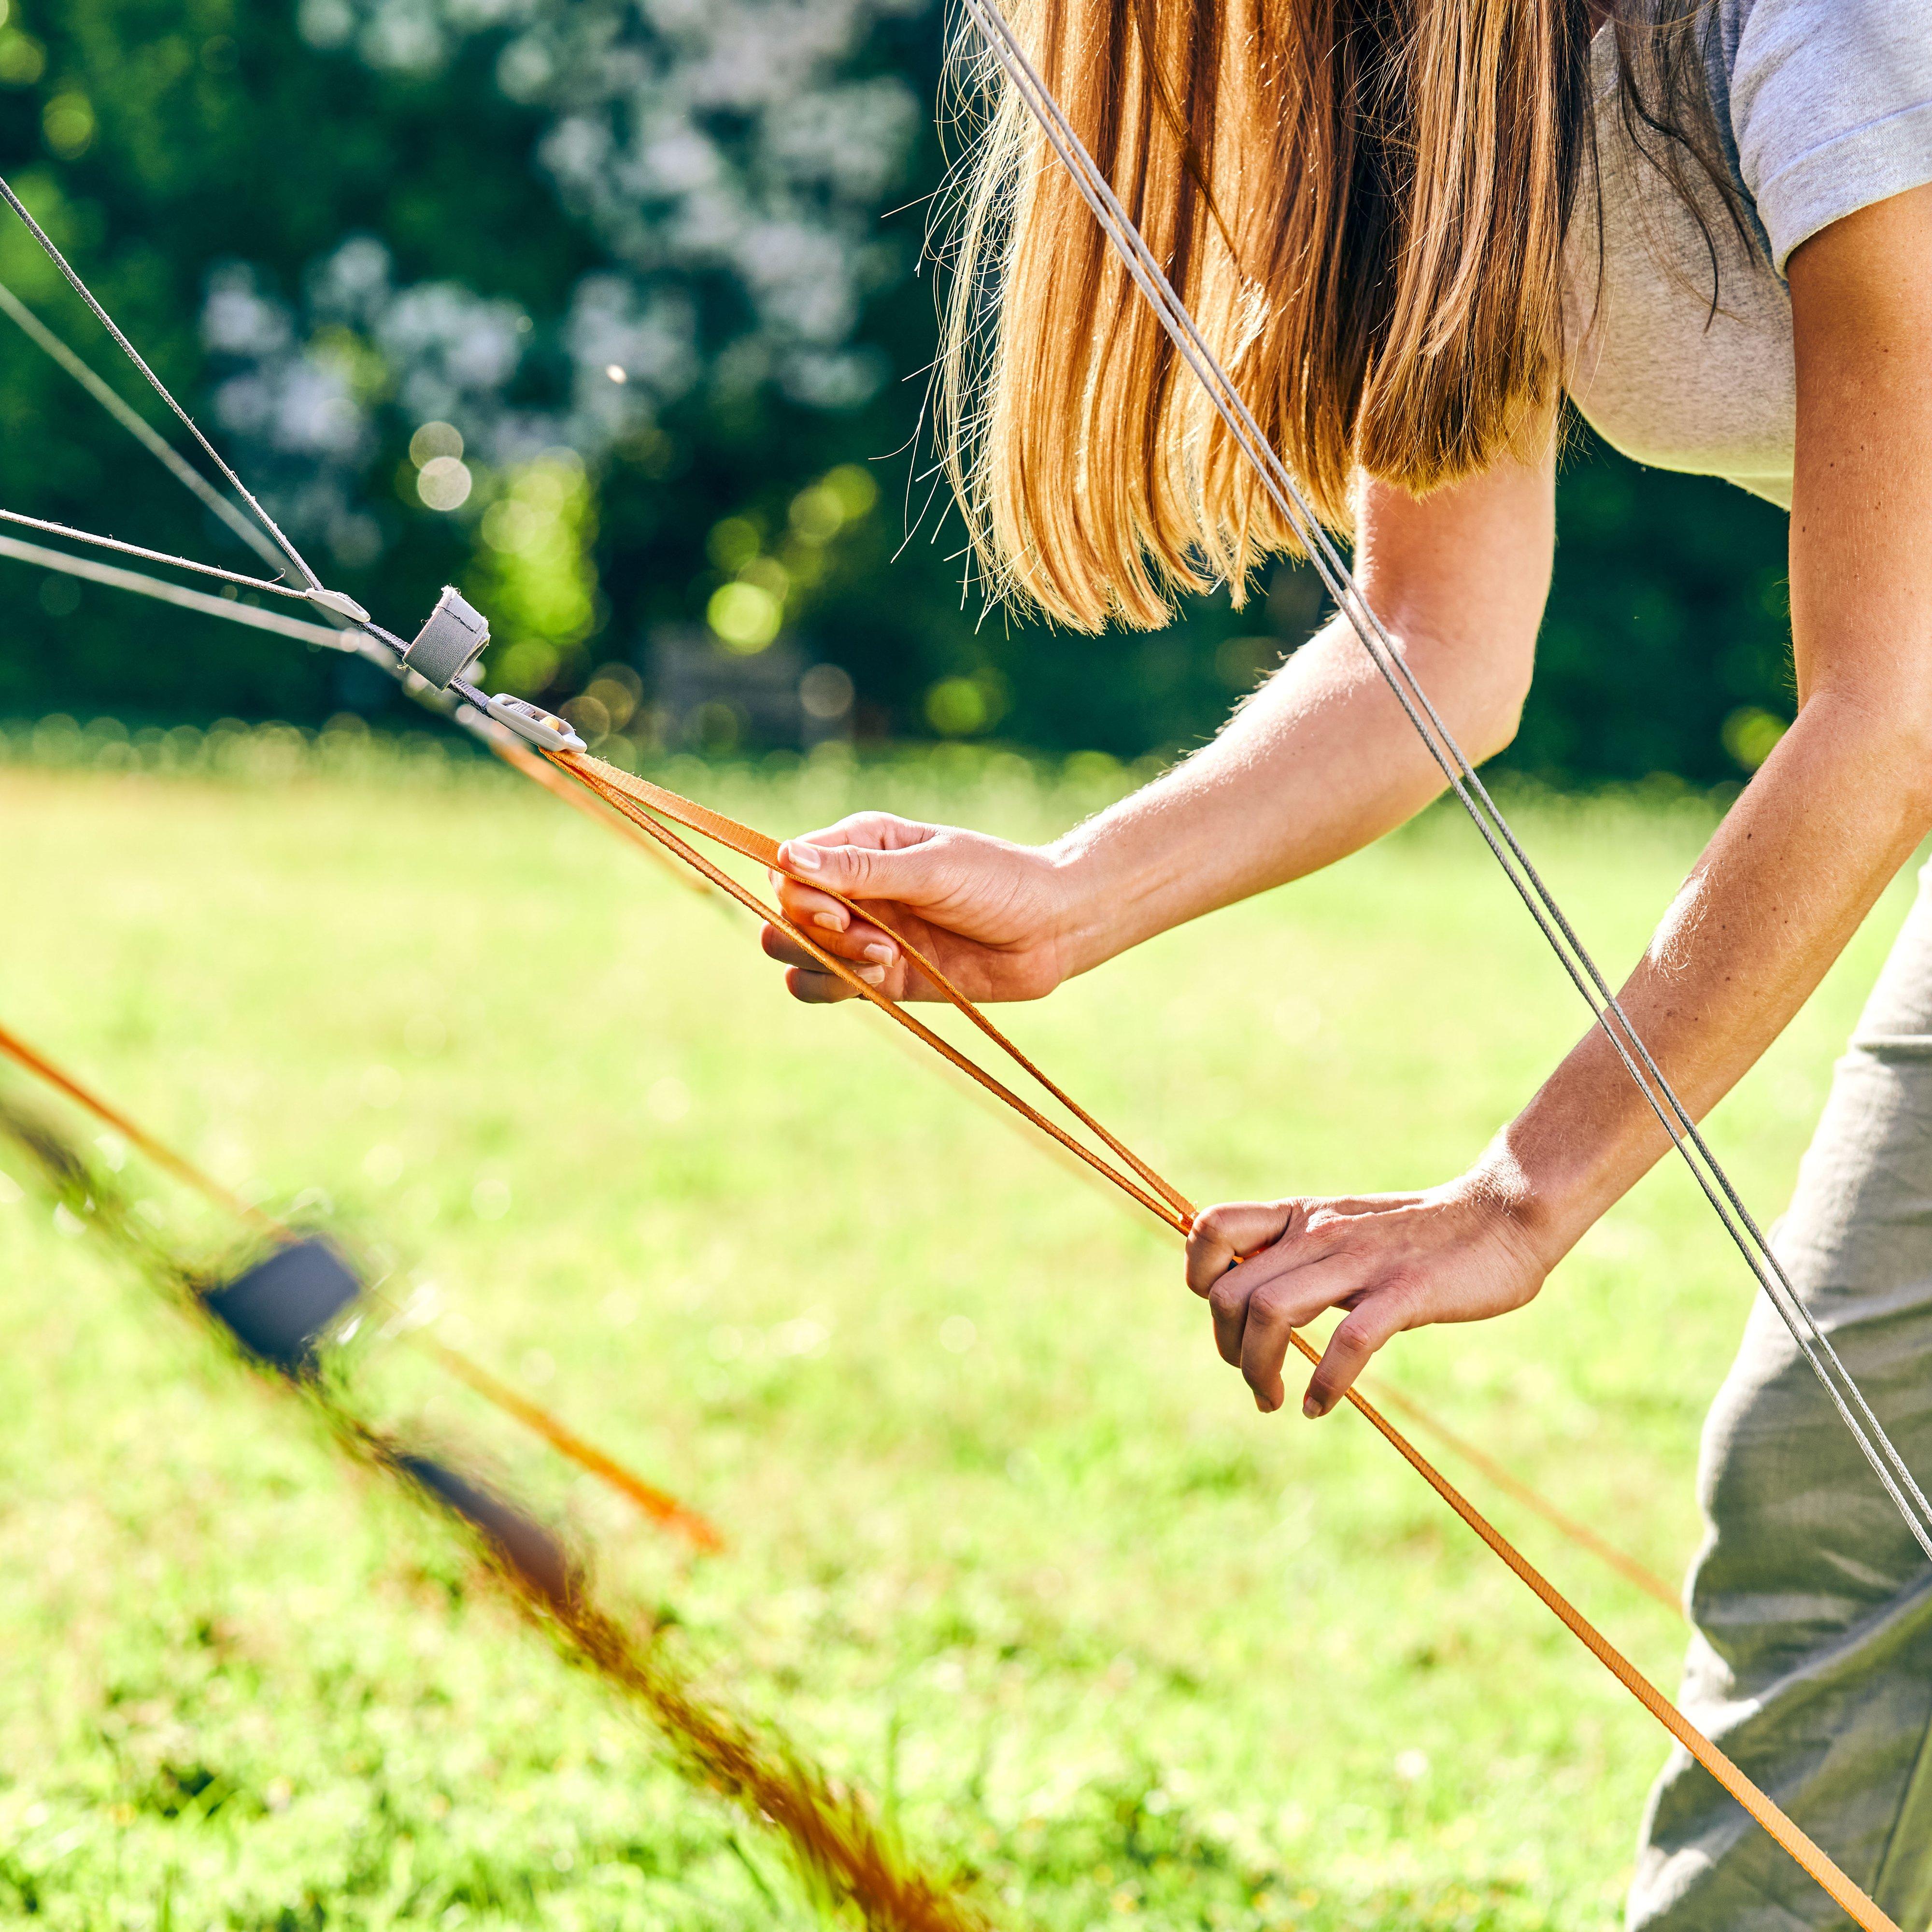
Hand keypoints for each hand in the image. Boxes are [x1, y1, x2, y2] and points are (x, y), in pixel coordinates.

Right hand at [760, 812, 1076, 1003]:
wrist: (1051, 929)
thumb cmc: (998, 881)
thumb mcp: (930, 868)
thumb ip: (859, 871)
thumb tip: (787, 857)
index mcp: (860, 845)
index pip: (788, 868)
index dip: (797, 894)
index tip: (839, 911)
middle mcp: (852, 889)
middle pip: (785, 915)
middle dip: (813, 933)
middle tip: (869, 938)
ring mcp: (862, 933)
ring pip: (796, 954)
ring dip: (828, 961)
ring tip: (886, 958)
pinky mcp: (877, 975)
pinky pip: (822, 986)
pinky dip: (837, 986)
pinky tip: (884, 975)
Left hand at [1184, 1175, 1549, 1415]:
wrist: (1501, 1217)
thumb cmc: (1417, 1234)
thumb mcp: (1343, 1228)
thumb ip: (1296, 1252)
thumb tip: (1245, 1294)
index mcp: (1300, 1217)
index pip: (1210, 1228)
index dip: (1199, 1276)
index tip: (1224, 1317)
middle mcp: (1320, 1234)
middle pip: (1229, 1293)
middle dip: (1227, 1349)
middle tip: (1256, 1382)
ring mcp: (1361, 1261)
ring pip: (1271, 1313)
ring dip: (1259, 1370)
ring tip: (1274, 1400)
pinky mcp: (1405, 1292)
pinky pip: (1347, 1342)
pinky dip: (1325, 1383)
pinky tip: (1319, 1406)